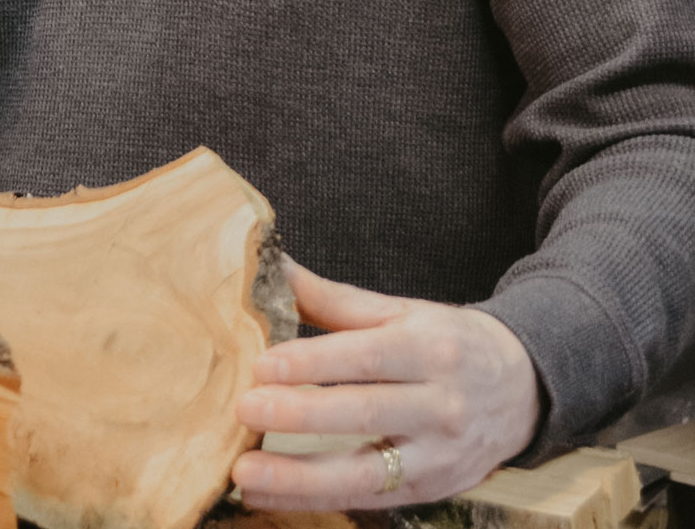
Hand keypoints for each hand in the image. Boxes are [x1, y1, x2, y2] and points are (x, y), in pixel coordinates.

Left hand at [231, 256, 540, 508]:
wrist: (523, 390)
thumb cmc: (447, 342)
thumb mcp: (401, 311)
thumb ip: (336, 299)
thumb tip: (275, 268)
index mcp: (429, 349)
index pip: (366, 357)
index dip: (313, 362)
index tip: (263, 365)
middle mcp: (440, 405)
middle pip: (365, 414)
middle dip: (301, 416)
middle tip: (245, 409)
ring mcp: (439, 455)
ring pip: (365, 472)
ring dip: (300, 478)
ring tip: (246, 473)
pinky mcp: (432, 490)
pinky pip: (368, 500)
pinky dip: (314, 500)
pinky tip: (268, 495)